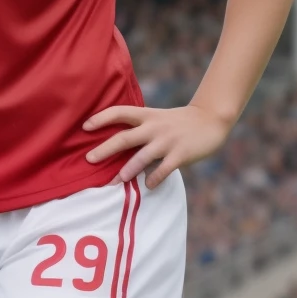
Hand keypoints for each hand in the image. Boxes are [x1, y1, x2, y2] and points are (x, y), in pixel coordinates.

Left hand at [82, 100, 234, 186]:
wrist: (211, 119)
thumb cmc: (176, 122)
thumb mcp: (156, 118)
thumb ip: (138, 128)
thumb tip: (110, 146)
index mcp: (146, 116)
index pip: (119, 112)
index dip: (101, 118)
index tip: (85, 127)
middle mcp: (154, 127)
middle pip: (125, 138)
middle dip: (105, 149)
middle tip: (89, 159)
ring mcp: (168, 141)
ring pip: (143, 156)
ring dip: (130, 168)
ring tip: (118, 179)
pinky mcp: (182, 154)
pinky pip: (165, 168)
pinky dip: (156, 177)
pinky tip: (148, 185)